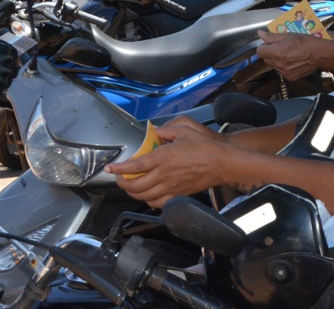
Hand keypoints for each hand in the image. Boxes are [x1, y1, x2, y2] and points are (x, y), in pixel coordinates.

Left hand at [105, 124, 233, 207]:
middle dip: (122, 183)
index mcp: (164, 157)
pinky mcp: (180, 195)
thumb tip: (154, 132)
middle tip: (119, 177)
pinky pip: (159, 203)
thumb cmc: (205, 146)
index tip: (110, 168)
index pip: (135, 166)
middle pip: (136, 185)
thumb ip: (165, 130)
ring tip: (130, 186)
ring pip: (145, 196)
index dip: (119, 169)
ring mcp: (172, 187)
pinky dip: (148, 201)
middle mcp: (165, 174)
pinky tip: (147, 195)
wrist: (223, 163)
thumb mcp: (184, 130)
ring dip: (133, 193)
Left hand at [256, 29, 322, 79]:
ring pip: (274, 65)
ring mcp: (284, 72)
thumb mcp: (288, 36)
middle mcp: (279, 64)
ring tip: (289, 54)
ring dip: (277, 60)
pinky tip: (293, 61)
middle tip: (281, 47)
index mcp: (276, 52)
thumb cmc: (305, 42)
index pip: (260, 51)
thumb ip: (272, 36)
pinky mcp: (290, 77)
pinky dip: (285, 66)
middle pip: (266, 59)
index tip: (270, 44)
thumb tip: (260, 33)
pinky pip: (282, 71)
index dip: (264, 46)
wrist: (320, 54)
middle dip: (270, 53)